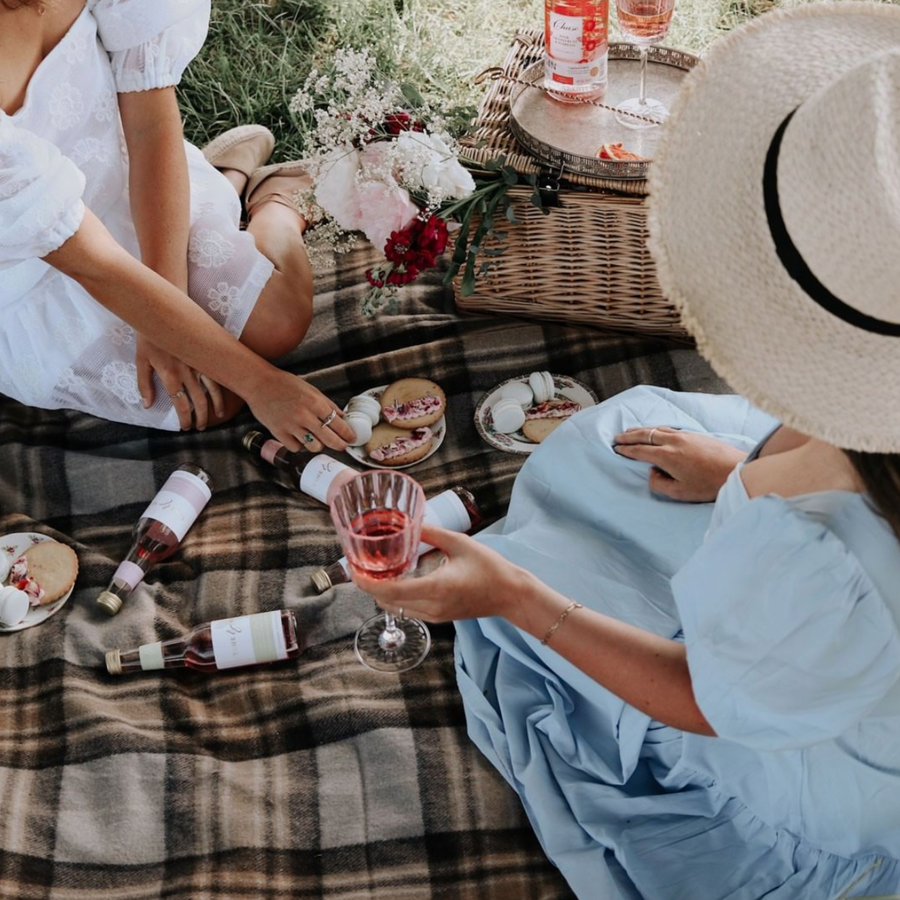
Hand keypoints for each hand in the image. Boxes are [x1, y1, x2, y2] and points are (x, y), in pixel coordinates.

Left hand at [136, 334, 224, 429]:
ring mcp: (199, 364)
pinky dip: (223, 388)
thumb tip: (147, 405)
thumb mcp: (141, 361)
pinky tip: (225, 396)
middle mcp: (187, 373)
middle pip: (198, 402)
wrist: (162, 312)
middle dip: (201, 417)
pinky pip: (218, 375)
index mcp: (170, 376)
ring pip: (212, 390)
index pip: (180, 404)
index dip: (184, 419)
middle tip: (200, 426)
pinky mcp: (206, 355)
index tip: (185, 427)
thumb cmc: (148, 336)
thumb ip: (144, 385)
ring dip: (215, 406)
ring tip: (217, 416)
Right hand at [245, 369, 354, 452]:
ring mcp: (291, 426)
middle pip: (330, 440)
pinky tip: (299, 436)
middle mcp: (304, 415)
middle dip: (339, 445)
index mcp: (315, 403)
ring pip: (314, 447)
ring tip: (317, 438)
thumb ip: (328, 405)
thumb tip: (342, 418)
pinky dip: (299, 445)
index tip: (351, 438)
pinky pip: (296, 448)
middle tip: (341, 446)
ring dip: (318, 445)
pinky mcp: (278, 433)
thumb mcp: (311, 390)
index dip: (348, 434)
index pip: (339, 425)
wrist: (259, 383)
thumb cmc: (285, 385)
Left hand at [353, 525, 532, 622]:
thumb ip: (431, 533)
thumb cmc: (490, 567)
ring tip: (375, 571)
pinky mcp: (438, 618)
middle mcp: (432, 607)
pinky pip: (408, 610)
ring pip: (396, 608)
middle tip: (359, 566)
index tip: (353, 570)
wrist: (511, 594)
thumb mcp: (460, 543)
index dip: (367, 583)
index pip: (391, 592)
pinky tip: (396, 580)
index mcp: (436, 588)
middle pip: (387, 602)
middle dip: (369, 586)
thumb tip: (408, 523)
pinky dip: (395, 597)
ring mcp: (435, 616)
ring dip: (381, 593)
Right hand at [614, 426, 746, 501]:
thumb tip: (652, 473)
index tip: (616, 449)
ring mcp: (684, 435)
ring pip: (657, 429)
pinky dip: (656, 429)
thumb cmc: (709, 484)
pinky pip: (668, 428)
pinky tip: (655, 431)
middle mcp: (673, 441)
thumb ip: (659, 483)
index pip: (640, 450)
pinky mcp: (694, 434)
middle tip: (617, 437)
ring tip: (631, 431)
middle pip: (645, 435)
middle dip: (629, 436)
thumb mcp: (679, 492)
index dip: (626, 450)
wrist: (736, 469)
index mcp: (666, 455)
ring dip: (641, 430)